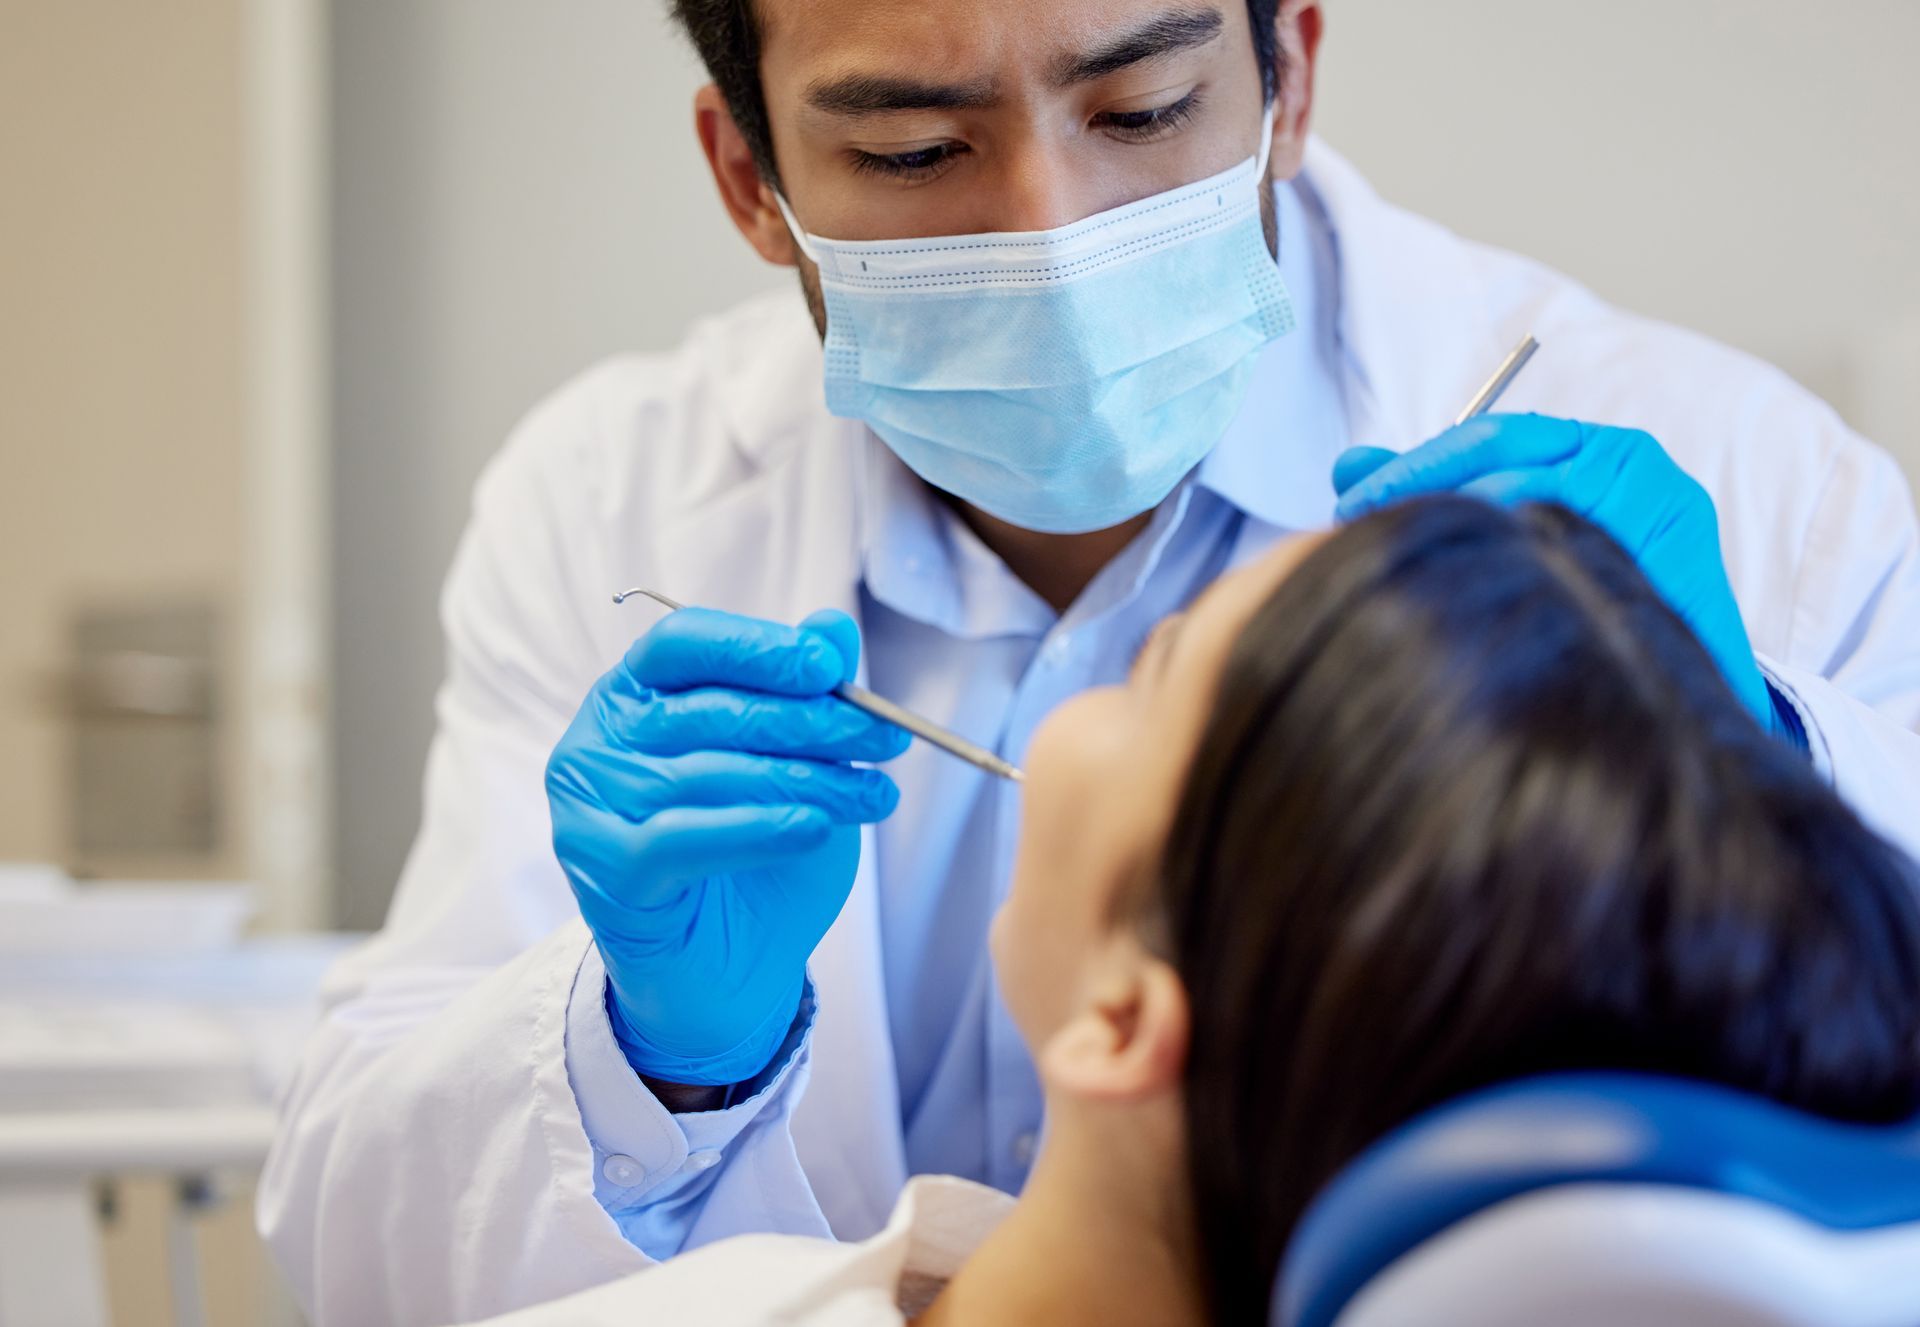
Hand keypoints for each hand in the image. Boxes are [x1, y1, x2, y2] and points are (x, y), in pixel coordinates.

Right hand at [546, 608, 909, 1085]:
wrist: (729, 973)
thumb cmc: (758, 857)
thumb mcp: (797, 767)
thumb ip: (805, 696)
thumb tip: (833, 628)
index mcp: (634, 695)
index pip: (683, 643)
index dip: (756, 647)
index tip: (830, 666)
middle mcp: (597, 741)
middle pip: (709, 710)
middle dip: (809, 721)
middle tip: (885, 738)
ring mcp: (590, 806)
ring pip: (709, 773)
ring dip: (806, 780)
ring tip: (872, 794)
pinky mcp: (604, 869)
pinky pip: (684, 836)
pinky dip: (758, 828)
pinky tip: (814, 827)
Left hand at [1332, 414, 1776, 730]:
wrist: (1687, 671)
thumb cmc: (1593, 593)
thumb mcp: (1514, 532)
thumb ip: (1439, 494)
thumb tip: (1347, 466)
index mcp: (1590, 445)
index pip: (1490, 438)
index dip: (1414, 470)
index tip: (1349, 505)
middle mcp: (1632, 460)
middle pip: (1512, 465)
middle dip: (1426, 496)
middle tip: (1359, 535)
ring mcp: (1664, 506)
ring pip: (1546, 508)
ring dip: (1473, 535)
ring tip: (1410, 570)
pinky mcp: (1690, 563)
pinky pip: (1597, 566)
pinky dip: (1542, 579)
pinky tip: (1487, 605)